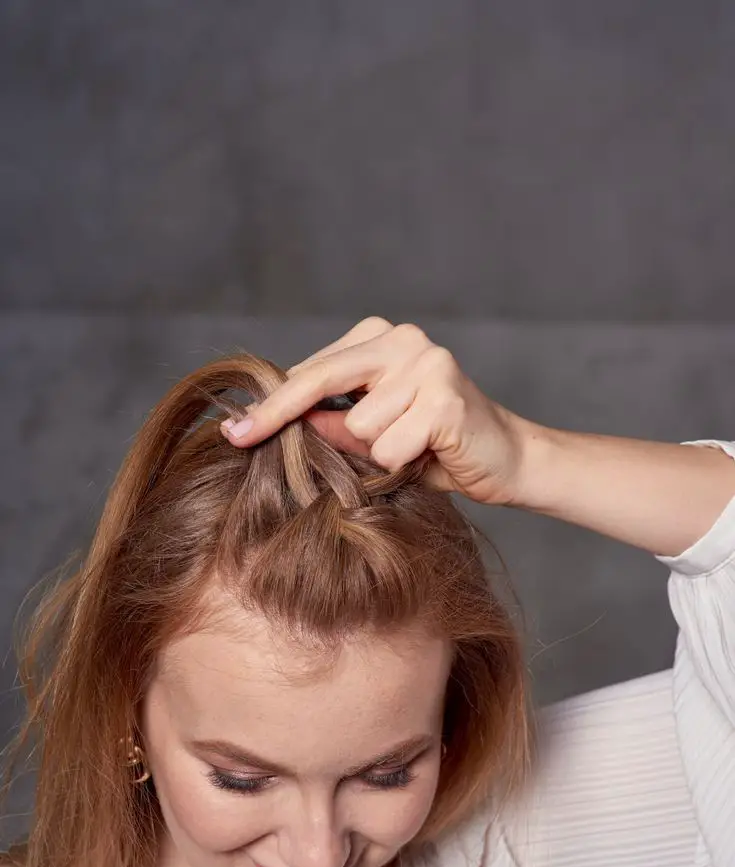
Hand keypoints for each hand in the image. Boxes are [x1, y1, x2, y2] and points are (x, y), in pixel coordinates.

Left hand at [220, 317, 530, 506]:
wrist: (509, 462)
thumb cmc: (436, 450)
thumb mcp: (375, 435)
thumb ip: (336, 424)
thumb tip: (282, 426)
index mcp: (383, 339)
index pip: (313, 370)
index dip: (272, 404)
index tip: (235, 428)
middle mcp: (405, 340)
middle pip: (321, 381)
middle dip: (279, 416)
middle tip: (239, 438)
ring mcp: (428, 363)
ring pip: (358, 426)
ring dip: (377, 454)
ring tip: (412, 452)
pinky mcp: (444, 397)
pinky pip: (389, 446)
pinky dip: (403, 464)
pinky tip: (432, 455)